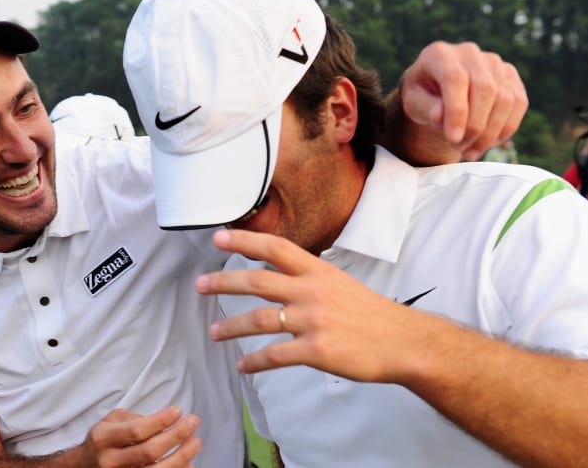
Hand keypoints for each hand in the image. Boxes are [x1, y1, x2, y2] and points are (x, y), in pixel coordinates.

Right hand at [78, 407, 201, 467]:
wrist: (85, 465)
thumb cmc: (103, 440)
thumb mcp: (111, 421)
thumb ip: (136, 419)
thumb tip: (167, 422)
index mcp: (103, 438)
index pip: (137, 430)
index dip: (161, 421)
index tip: (178, 411)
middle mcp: (110, 461)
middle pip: (150, 451)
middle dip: (176, 436)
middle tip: (193, 423)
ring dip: (182, 457)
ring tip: (196, 442)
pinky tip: (189, 464)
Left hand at [196, 230, 439, 382]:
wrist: (404, 343)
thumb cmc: (371, 315)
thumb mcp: (340, 283)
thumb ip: (308, 278)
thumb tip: (278, 273)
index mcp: (318, 271)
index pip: (275, 248)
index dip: (244, 240)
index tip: (218, 236)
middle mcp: (312, 292)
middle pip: (257, 281)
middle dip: (223, 282)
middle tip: (199, 285)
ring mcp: (313, 321)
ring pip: (258, 320)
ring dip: (230, 327)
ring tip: (213, 332)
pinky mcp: (316, 351)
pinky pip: (274, 356)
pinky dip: (254, 362)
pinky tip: (243, 366)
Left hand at [399, 41, 526, 160]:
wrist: (437, 88)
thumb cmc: (422, 96)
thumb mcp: (413, 103)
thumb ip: (425, 108)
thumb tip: (440, 116)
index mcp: (440, 55)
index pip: (455, 79)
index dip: (457, 111)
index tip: (453, 139)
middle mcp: (469, 52)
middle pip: (485, 89)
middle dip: (475, 126)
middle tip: (460, 149)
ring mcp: (494, 62)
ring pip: (505, 99)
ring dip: (490, 132)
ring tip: (470, 151)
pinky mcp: (510, 75)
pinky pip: (518, 103)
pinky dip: (506, 128)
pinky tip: (488, 143)